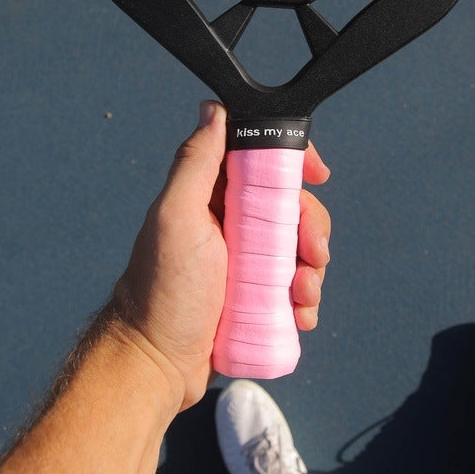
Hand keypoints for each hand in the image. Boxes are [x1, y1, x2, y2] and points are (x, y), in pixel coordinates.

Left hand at [110, 102, 330, 411]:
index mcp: (211, 197)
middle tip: (311, 254)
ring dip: (312, 271)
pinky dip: (305, 300)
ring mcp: (244, 264)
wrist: (157, 364)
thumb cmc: (161, 291)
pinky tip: (299, 315)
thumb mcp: (176, 218)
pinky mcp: (255, 298)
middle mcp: (229, 225)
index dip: (294, 162)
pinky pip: (296, 289)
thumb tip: (214, 109)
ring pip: (300, 251)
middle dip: (312, 229)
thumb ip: (196, 163)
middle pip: (292, 208)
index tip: (317, 176)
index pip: (262, 160)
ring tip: (301, 296)